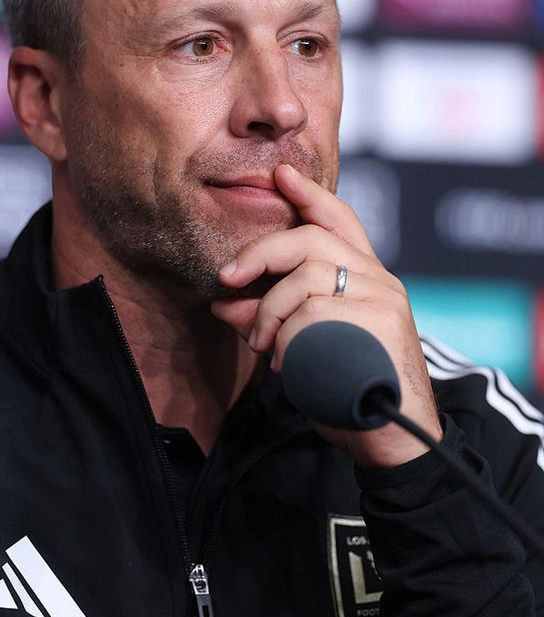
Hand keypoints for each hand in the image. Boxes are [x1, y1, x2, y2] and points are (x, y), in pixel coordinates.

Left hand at [210, 164, 442, 469]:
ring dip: (269, 314)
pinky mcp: (381, 323)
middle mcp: (379, 280)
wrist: (395, 441)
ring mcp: (383, 299)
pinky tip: (289, 367)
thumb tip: (221, 303)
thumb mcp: (301, 347)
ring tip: (263, 347)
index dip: (309, 195)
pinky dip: (286, 341)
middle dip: (260, 253)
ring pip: (304, 279)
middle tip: (226, 278)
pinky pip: (312, 314)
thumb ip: (268, 319)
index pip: (339, 220)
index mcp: (365, 278)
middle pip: (309, 240)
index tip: (281, 174)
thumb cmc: (347, 389)